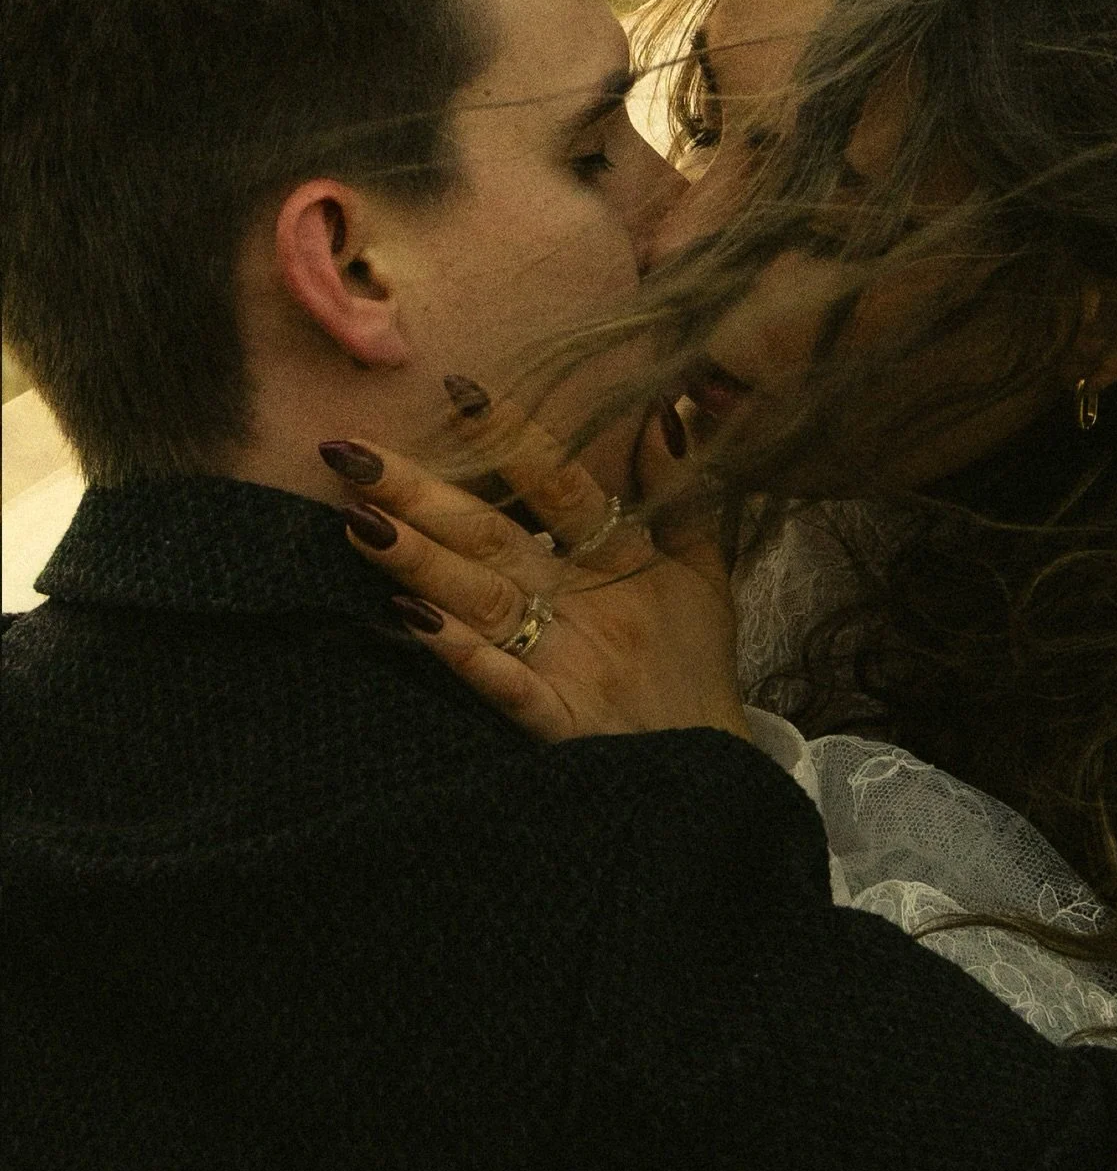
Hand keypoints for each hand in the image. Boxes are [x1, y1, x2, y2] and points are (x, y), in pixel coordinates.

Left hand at [319, 392, 749, 743]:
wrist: (710, 780)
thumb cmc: (695, 669)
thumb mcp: (703, 574)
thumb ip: (681, 495)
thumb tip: (667, 414)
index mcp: (624, 561)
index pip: (562, 485)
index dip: (513, 438)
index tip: (457, 391)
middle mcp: (589, 606)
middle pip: (496, 538)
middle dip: (421, 493)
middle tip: (350, 453)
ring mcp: (570, 665)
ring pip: (485, 601)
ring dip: (420, 559)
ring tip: (356, 520)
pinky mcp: (557, 724)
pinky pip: (500, 684)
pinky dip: (457, 652)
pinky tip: (405, 618)